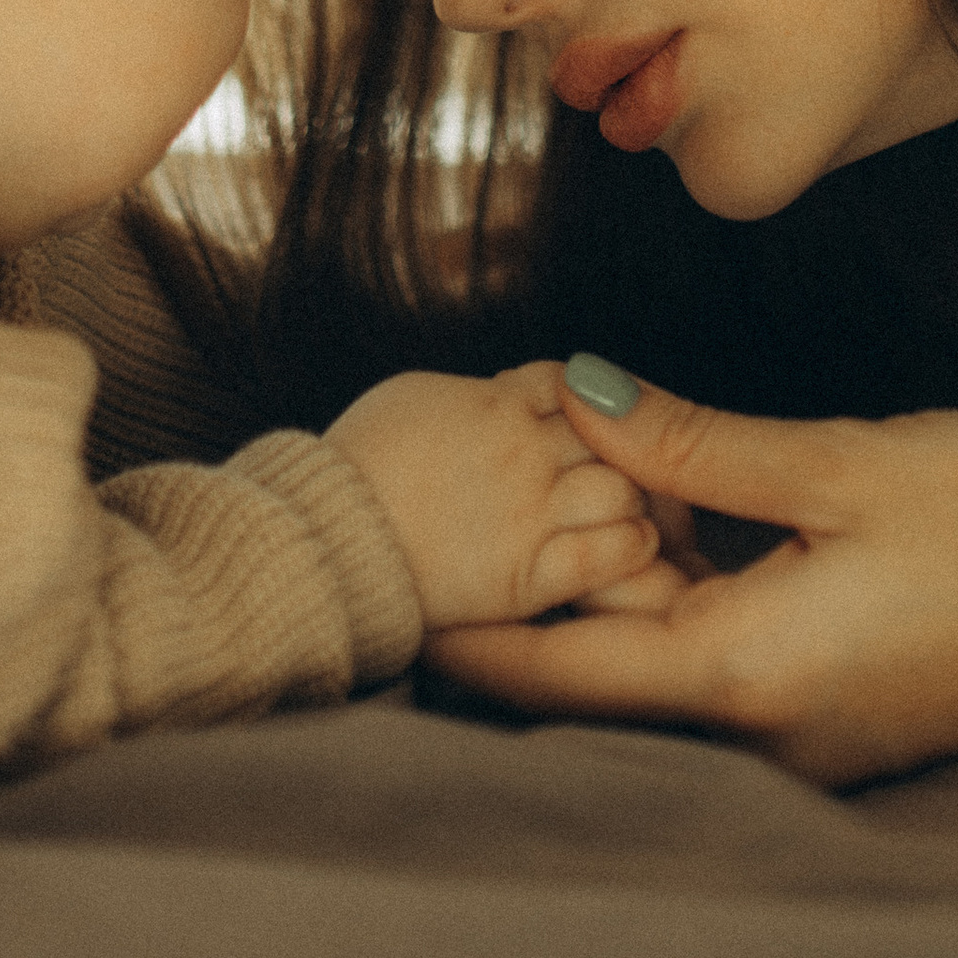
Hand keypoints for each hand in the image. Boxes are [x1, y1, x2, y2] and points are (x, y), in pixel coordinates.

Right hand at [327, 360, 664, 629]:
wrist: (325, 537)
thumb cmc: (357, 464)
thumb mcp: (419, 398)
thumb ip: (475, 396)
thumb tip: (501, 394)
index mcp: (496, 401)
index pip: (573, 383)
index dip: (587, 403)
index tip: (586, 427)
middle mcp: (523, 451)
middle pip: (612, 434)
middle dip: (622, 449)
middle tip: (623, 474)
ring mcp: (531, 512)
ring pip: (622, 488)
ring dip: (632, 497)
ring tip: (622, 510)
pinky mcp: (529, 574)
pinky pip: (610, 553)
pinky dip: (632, 546)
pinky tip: (629, 545)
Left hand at [426, 366, 957, 787]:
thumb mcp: (842, 463)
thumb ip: (694, 444)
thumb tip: (574, 405)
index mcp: (745, 680)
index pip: (555, 678)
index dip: (462, 635)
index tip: (387, 588)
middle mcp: (760, 735)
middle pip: (592, 682)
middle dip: (529, 597)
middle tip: (470, 504)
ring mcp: (800, 736)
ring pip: (653, 671)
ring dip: (607, 592)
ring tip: (554, 493)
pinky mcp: (835, 714)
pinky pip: (717, 667)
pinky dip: (676, 599)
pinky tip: (670, 520)